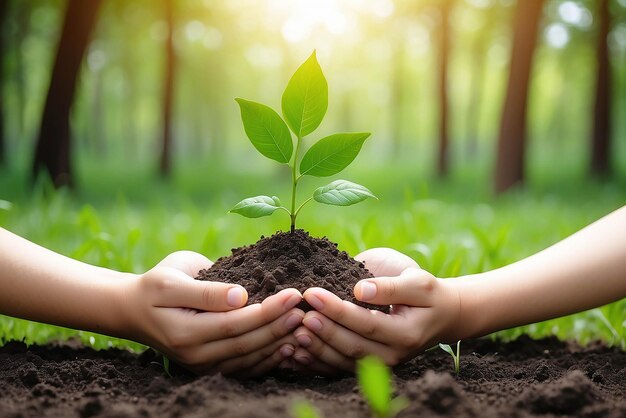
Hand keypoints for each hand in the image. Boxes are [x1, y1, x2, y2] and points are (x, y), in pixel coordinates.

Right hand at [122, 251, 303, 375]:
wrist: (133, 310)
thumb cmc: (155, 286)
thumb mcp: (172, 280)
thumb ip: (207, 291)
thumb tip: (242, 296)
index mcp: (186, 332)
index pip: (236, 324)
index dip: (268, 310)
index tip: (294, 293)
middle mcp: (197, 355)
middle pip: (248, 344)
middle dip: (281, 326)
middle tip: (308, 308)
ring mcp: (204, 365)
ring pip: (250, 359)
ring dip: (280, 344)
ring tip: (306, 326)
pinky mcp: (212, 366)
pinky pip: (246, 367)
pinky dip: (269, 359)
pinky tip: (290, 346)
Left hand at [292, 248, 460, 371]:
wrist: (442, 315)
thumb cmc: (427, 292)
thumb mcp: (418, 283)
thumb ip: (389, 287)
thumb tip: (361, 289)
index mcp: (405, 333)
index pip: (366, 323)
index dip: (337, 310)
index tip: (313, 293)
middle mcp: (393, 355)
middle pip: (351, 345)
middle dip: (323, 330)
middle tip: (299, 314)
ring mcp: (381, 364)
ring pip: (343, 361)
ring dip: (316, 349)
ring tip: (293, 333)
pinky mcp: (369, 366)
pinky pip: (339, 368)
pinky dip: (317, 363)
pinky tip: (296, 354)